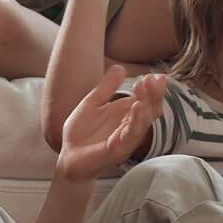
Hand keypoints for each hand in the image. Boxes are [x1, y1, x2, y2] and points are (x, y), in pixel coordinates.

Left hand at [56, 66, 165, 181]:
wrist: (68, 156)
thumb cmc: (82, 132)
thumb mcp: (92, 103)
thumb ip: (106, 87)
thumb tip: (120, 67)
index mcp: (127, 116)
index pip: (147, 100)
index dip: (151, 88)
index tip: (152, 75)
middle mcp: (131, 128)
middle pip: (150, 111)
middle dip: (153, 94)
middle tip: (154, 79)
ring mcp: (125, 140)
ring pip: (142, 123)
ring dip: (146, 106)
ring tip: (146, 89)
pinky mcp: (117, 151)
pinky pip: (129, 136)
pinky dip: (135, 123)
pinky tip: (137, 108)